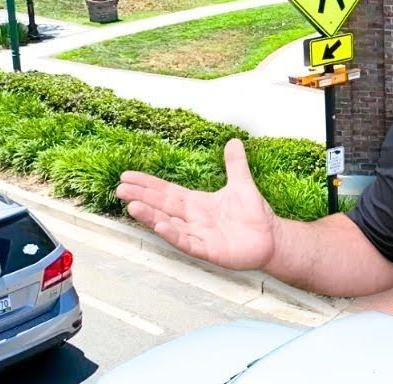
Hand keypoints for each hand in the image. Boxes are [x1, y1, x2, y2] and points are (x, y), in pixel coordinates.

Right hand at [115, 139, 276, 270]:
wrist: (272, 238)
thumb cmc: (254, 214)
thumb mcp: (242, 184)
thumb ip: (235, 164)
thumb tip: (234, 140)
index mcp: (196, 203)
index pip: (167, 191)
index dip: (148, 184)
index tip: (127, 176)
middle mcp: (192, 219)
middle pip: (162, 206)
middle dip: (142, 197)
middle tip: (120, 189)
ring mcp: (198, 236)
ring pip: (169, 225)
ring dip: (151, 216)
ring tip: (133, 206)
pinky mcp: (207, 250)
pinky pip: (187, 242)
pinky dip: (173, 235)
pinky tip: (160, 226)